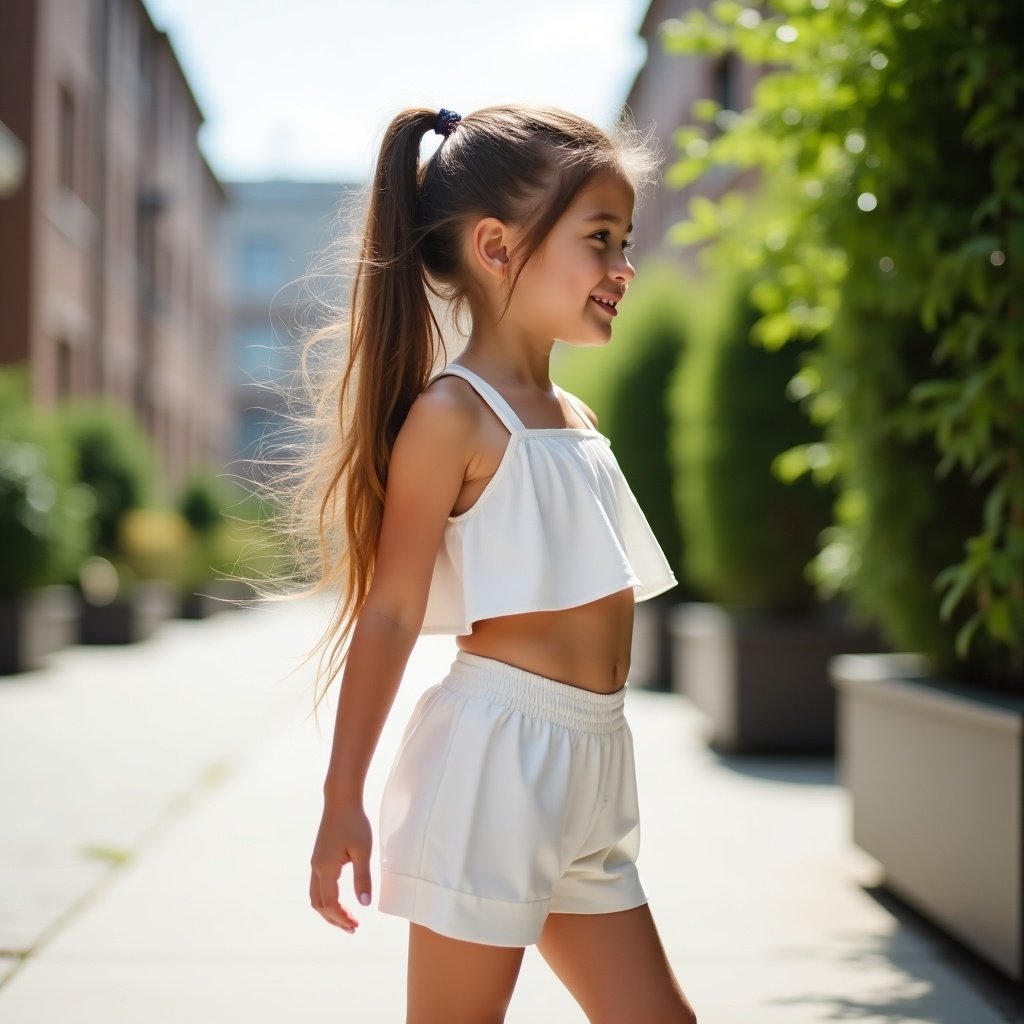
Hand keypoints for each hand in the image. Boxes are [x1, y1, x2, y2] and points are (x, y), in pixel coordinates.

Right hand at [309, 801, 372, 933]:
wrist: (340, 800)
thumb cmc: (354, 823)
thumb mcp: (363, 851)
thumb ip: (363, 878)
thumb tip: (364, 903)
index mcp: (326, 869)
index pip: (330, 904)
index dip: (342, 918)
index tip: (356, 925)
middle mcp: (317, 868)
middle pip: (319, 905)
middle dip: (334, 919)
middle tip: (353, 928)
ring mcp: (316, 863)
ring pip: (316, 896)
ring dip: (329, 911)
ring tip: (347, 918)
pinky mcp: (319, 857)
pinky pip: (318, 886)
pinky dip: (327, 899)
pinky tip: (341, 899)